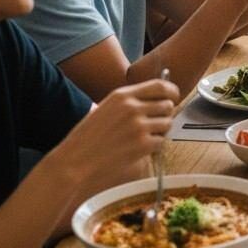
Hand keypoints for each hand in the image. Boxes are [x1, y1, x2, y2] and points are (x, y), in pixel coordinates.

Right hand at [54, 79, 177, 192]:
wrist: (74, 162)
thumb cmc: (87, 138)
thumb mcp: (106, 108)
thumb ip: (129, 101)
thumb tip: (157, 100)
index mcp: (122, 95)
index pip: (160, 85)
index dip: (171, 91)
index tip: (173, 97)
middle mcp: (132, 107)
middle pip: (167, 105)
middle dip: (165, 114)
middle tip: (155, 124)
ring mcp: (139, 126)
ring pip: (167, 123)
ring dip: (160, 131)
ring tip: (143, 137)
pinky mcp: (143, 144)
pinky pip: (161, 141)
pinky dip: (154, 146)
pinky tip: (138, 149)